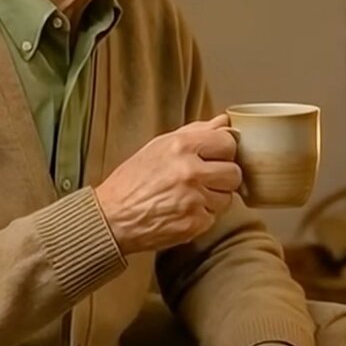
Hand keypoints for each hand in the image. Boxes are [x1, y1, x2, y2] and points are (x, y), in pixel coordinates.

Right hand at [94, 115, 240, 252]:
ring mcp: (194, 199)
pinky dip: (202, 216)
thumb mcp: (159, 146)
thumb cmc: (132, 180)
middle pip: (234, 173)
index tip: (214, 158)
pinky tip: (183, 211)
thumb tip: (224, 121)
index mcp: (181, 147)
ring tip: (190, 197)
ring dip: (214, 198)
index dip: (224, 152)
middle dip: (222, 177)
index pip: (228, 143)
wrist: (111, 217)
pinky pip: (214, 217)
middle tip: (203, 180)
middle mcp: (190, 171)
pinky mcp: (194, 223)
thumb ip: (196, 132)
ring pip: (227, 197)